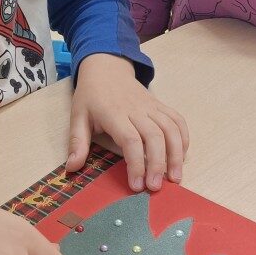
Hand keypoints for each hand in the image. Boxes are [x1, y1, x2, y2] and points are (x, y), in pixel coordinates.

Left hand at [68, 53, 188, 191]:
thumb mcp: (77, 116)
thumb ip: (77, 142)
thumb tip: (72, 168)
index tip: (136, 185)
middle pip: (154, 136)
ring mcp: (151, 106)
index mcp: (114, 114)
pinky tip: (181, 156)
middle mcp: (136, 109)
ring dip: (176, 154)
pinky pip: (177, 120)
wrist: (106, 67)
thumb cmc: (91, 96)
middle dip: (158, 164)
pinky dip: (183, 138)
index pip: (131, 140)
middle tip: (156, 187)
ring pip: (170, 128)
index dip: (136, 164)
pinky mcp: (160, 105)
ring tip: (174, 177)